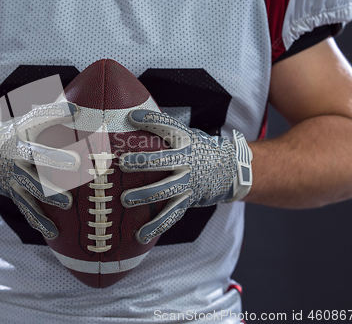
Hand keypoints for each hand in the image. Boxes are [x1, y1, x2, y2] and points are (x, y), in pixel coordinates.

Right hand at [0, 102, 78, 239]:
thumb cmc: (10, 134)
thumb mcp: (24, 122)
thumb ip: (50, 115)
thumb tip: (77, 108)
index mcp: (21, 136)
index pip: (39, 123)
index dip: (55, 116)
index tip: (75, 113)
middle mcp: (17, 157)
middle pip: (37, 158)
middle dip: (57, 161)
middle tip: (78, 164)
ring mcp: (15, 177)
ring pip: (33, 187)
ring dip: (50, 195)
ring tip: (68, 203)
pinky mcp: (14, 193)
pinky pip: (28, 209)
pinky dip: (40, 222)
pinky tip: (54, 233)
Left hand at [119, 110, 251, 243]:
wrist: (229, 170)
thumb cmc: (198, 149)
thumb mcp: (186, 135)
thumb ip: (163, 130)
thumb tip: (130, 117)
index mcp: (185, 141)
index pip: (167, 127)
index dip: (150, 120)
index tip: (131, 117)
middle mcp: (187, 161)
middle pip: (163, 161)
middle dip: (143, 163)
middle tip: (122, 163)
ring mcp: (187, 183)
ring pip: (165, 191)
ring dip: (145, 196)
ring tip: (125, 200)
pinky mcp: (187, 200)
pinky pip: (170, 215)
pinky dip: (156, 226)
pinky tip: (140, 235)